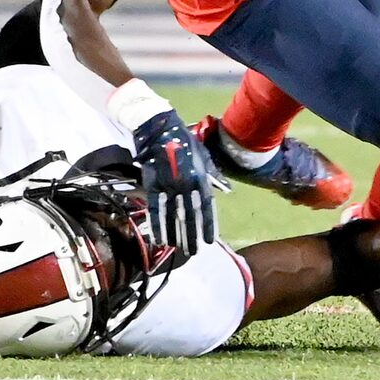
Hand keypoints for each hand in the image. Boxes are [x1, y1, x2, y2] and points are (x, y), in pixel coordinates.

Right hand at [134, 109, 217, 253]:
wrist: (159, 128)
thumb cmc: (183, 141)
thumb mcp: (203, 156)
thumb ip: (214, 175)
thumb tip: (228, 190)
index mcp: (199, 177)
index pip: (205, 206)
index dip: (207, 224)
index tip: (208, 241)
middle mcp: (185, 183)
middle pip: (189, 214)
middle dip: (191, 234)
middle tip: (193, 251)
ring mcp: (167, 184)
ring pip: (172, 214)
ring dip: (175, 232)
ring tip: (178, 248)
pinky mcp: (151, 183)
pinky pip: (154, 207)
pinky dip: (157, 223)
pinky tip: (159, 237)